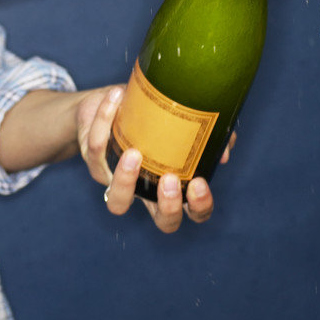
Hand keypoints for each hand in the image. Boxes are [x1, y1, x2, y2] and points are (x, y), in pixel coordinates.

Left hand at [76, 86, 220, 233]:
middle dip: (168, 206)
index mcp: (172, 182)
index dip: (199, 207)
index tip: (199, 183)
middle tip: (169, 178)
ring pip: (118, 203)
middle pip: (163, 222)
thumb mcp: (175, 117)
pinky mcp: (94, 164)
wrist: (102, 104)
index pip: (192, 211)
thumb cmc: (145, 114)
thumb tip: (225, 147)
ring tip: (134, 152)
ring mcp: (119, 182)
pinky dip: (105, 119)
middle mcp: (147, 190)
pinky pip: (96, 148)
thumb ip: (203, 130)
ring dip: (126, 180)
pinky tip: (117, 96)